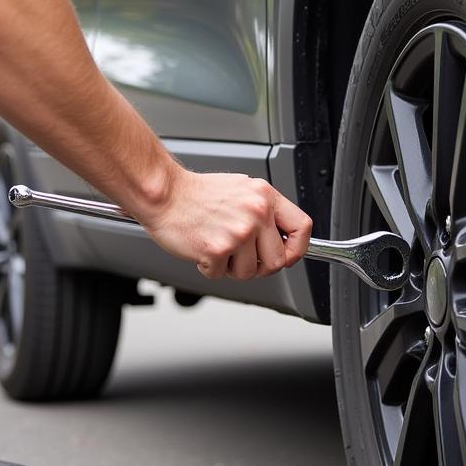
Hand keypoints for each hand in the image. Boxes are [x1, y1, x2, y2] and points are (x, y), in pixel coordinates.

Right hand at [139, 168, 312, 280]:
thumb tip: (283, 237)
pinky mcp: (216, 249)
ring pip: (249, 273)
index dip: (297, 248)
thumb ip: (265, 211)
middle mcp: (256, 213)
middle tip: (242, 257)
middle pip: (277, 260)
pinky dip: (209, 268)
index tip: (288, 255)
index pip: (302, 228)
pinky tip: (202, 248)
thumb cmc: (198, 193)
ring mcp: (237, 233)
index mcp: (265, 197)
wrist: (163, 193)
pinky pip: (221, 275)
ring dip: (231, 268)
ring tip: (218, 246)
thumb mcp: (243, 190)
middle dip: (260, 266)